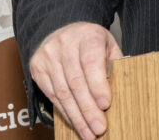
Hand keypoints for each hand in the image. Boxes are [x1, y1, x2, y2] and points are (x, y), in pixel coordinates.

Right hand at [29, 22, 121, 139]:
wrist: (61, 29)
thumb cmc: (89, 41)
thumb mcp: (107, 44)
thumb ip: (114, 63)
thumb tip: (121, 89)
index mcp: (87, 35)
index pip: (91, 62)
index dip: (98, 85)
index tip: (106, 105)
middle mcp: (65, 43)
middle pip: (76, 82)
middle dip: (88, 109)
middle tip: (99, 128)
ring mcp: (48, 56)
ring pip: (63, 92)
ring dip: (77, 116)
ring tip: (88, 133)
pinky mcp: (37, 68)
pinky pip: (52, 95)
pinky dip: (65, 112)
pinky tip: (75, 122)